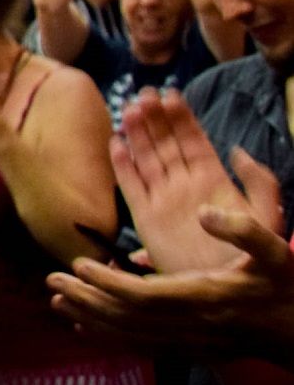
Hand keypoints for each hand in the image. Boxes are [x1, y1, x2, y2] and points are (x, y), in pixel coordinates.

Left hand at [48, 172, 293, 363]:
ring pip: (129, 336)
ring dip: (90, 318)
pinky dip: (109, 339)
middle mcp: (192, 325)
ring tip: (56, 300)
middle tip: (51, 281)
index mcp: (206, 297)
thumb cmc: (288, 286)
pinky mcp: (190, 352)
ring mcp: (190, 343)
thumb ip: (244, 230)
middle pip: (127, 317)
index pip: (144, 296)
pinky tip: (84, 329)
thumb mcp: (276, 251)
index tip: (79, 264)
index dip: (107, 283)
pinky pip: (140, 349)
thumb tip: (206, 212)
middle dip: (86, 299)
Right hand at [111, 88, 254, 273]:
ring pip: (147, 159)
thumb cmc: (252, 256)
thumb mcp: (268, 214)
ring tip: (131, 108)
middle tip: (145, 93)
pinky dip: (121, 165)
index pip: (194, 141)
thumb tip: (238, 151)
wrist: (227, 291)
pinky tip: (116, 142)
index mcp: (213, 181)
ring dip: (137, 134)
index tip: (172, 94)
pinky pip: (130, 186)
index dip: (182, 118)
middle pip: (166, 145)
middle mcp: (185, 186)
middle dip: (156, 118)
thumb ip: (259, 181)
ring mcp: (163, 200)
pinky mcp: (145, 218)